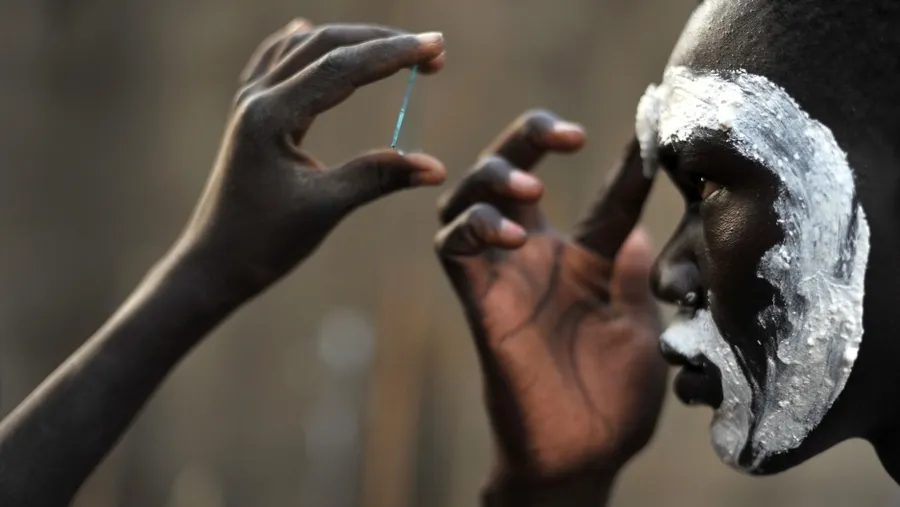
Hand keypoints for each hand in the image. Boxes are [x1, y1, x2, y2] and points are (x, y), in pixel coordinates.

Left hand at [175, 19, 446, 299]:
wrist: (212, 265)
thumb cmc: (264, 243)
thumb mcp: (325, 209)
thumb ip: (378, 178)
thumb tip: (437, 168)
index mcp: (271, 116)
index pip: (342, 68)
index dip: (393, 54)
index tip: (436, 48)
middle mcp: (257, 98)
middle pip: (325, 45)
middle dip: (381, 43)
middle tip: (433, 51)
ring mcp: (249, 103)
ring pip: (304, 49)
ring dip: (352, 41)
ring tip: (396, 47)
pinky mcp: (250, 116)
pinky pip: (277, 62)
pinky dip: (304, 47)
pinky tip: (308, 34)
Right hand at [435, 111, 666, 502]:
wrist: (582, 458)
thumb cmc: (613, 400)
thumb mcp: (640, 325)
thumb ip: (633, 273)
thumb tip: (641, 225)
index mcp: (586, 260)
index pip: (604, 195)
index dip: (626, 160)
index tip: (650, 123)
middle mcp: (539, 258)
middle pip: (513, 172)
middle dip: (528, 138)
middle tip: (565, 135)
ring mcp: (505, 278)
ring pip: (469, 200)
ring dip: (491, 177)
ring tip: (530, 186)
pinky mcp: (479, 304)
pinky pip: (453, 251)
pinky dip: (471, 228)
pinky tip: (507, 233)